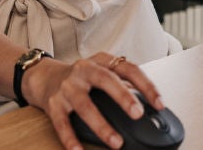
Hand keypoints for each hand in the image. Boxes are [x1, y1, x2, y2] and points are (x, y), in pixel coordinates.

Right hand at [26, 52, 164, 149]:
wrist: (43, 76)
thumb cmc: (80, 78)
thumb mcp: (102, 73)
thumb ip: (123, 84)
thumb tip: (150, 105)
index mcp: (101, 61)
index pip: (128, 68)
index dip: (146, 85)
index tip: (159, 103)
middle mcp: (84, 70)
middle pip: (105, 79)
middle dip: (123, 96)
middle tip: (137, 114)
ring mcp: (67, 86)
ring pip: (84, 104)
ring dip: (101, 125)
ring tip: (116, 142)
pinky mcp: (53, 103)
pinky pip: (62, 123)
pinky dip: (70, 138)